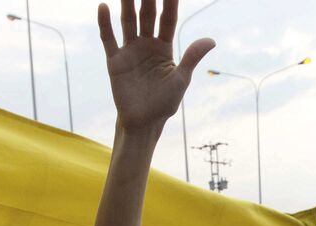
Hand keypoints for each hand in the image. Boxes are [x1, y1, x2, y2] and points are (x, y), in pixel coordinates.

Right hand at [97, 0, 214, 131]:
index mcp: (164, 47)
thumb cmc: (164, 103)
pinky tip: (103, 7)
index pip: (167, 19)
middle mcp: (146, 45)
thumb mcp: (181, 79)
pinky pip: (109, 39)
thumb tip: (211, 40)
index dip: (169, 2)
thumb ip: (191, 57)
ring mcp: (129, 51)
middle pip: (147, 15)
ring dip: (127, 3)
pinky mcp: (115, 61)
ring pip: (128, 21)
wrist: (144, 122)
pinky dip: (105, 24)